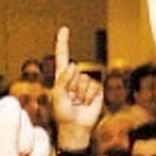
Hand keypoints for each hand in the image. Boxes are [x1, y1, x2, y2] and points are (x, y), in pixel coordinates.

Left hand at [51, 27, 102, 148]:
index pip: (63, 56)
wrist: (76, 127)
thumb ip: (63, 79)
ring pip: (84, 80)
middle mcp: (74, 77)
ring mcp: (86, 83)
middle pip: (74, 72)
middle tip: (70, 99)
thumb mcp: (58, 95)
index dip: (63, 42)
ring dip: (80, 94)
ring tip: (78, 103)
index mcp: (62, 76)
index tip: (65, 29)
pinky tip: (86, 104)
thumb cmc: (63, 113)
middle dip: (72, 86)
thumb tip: (74, 64)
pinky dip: (89, 97)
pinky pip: (94, 87)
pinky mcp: (97, 90)